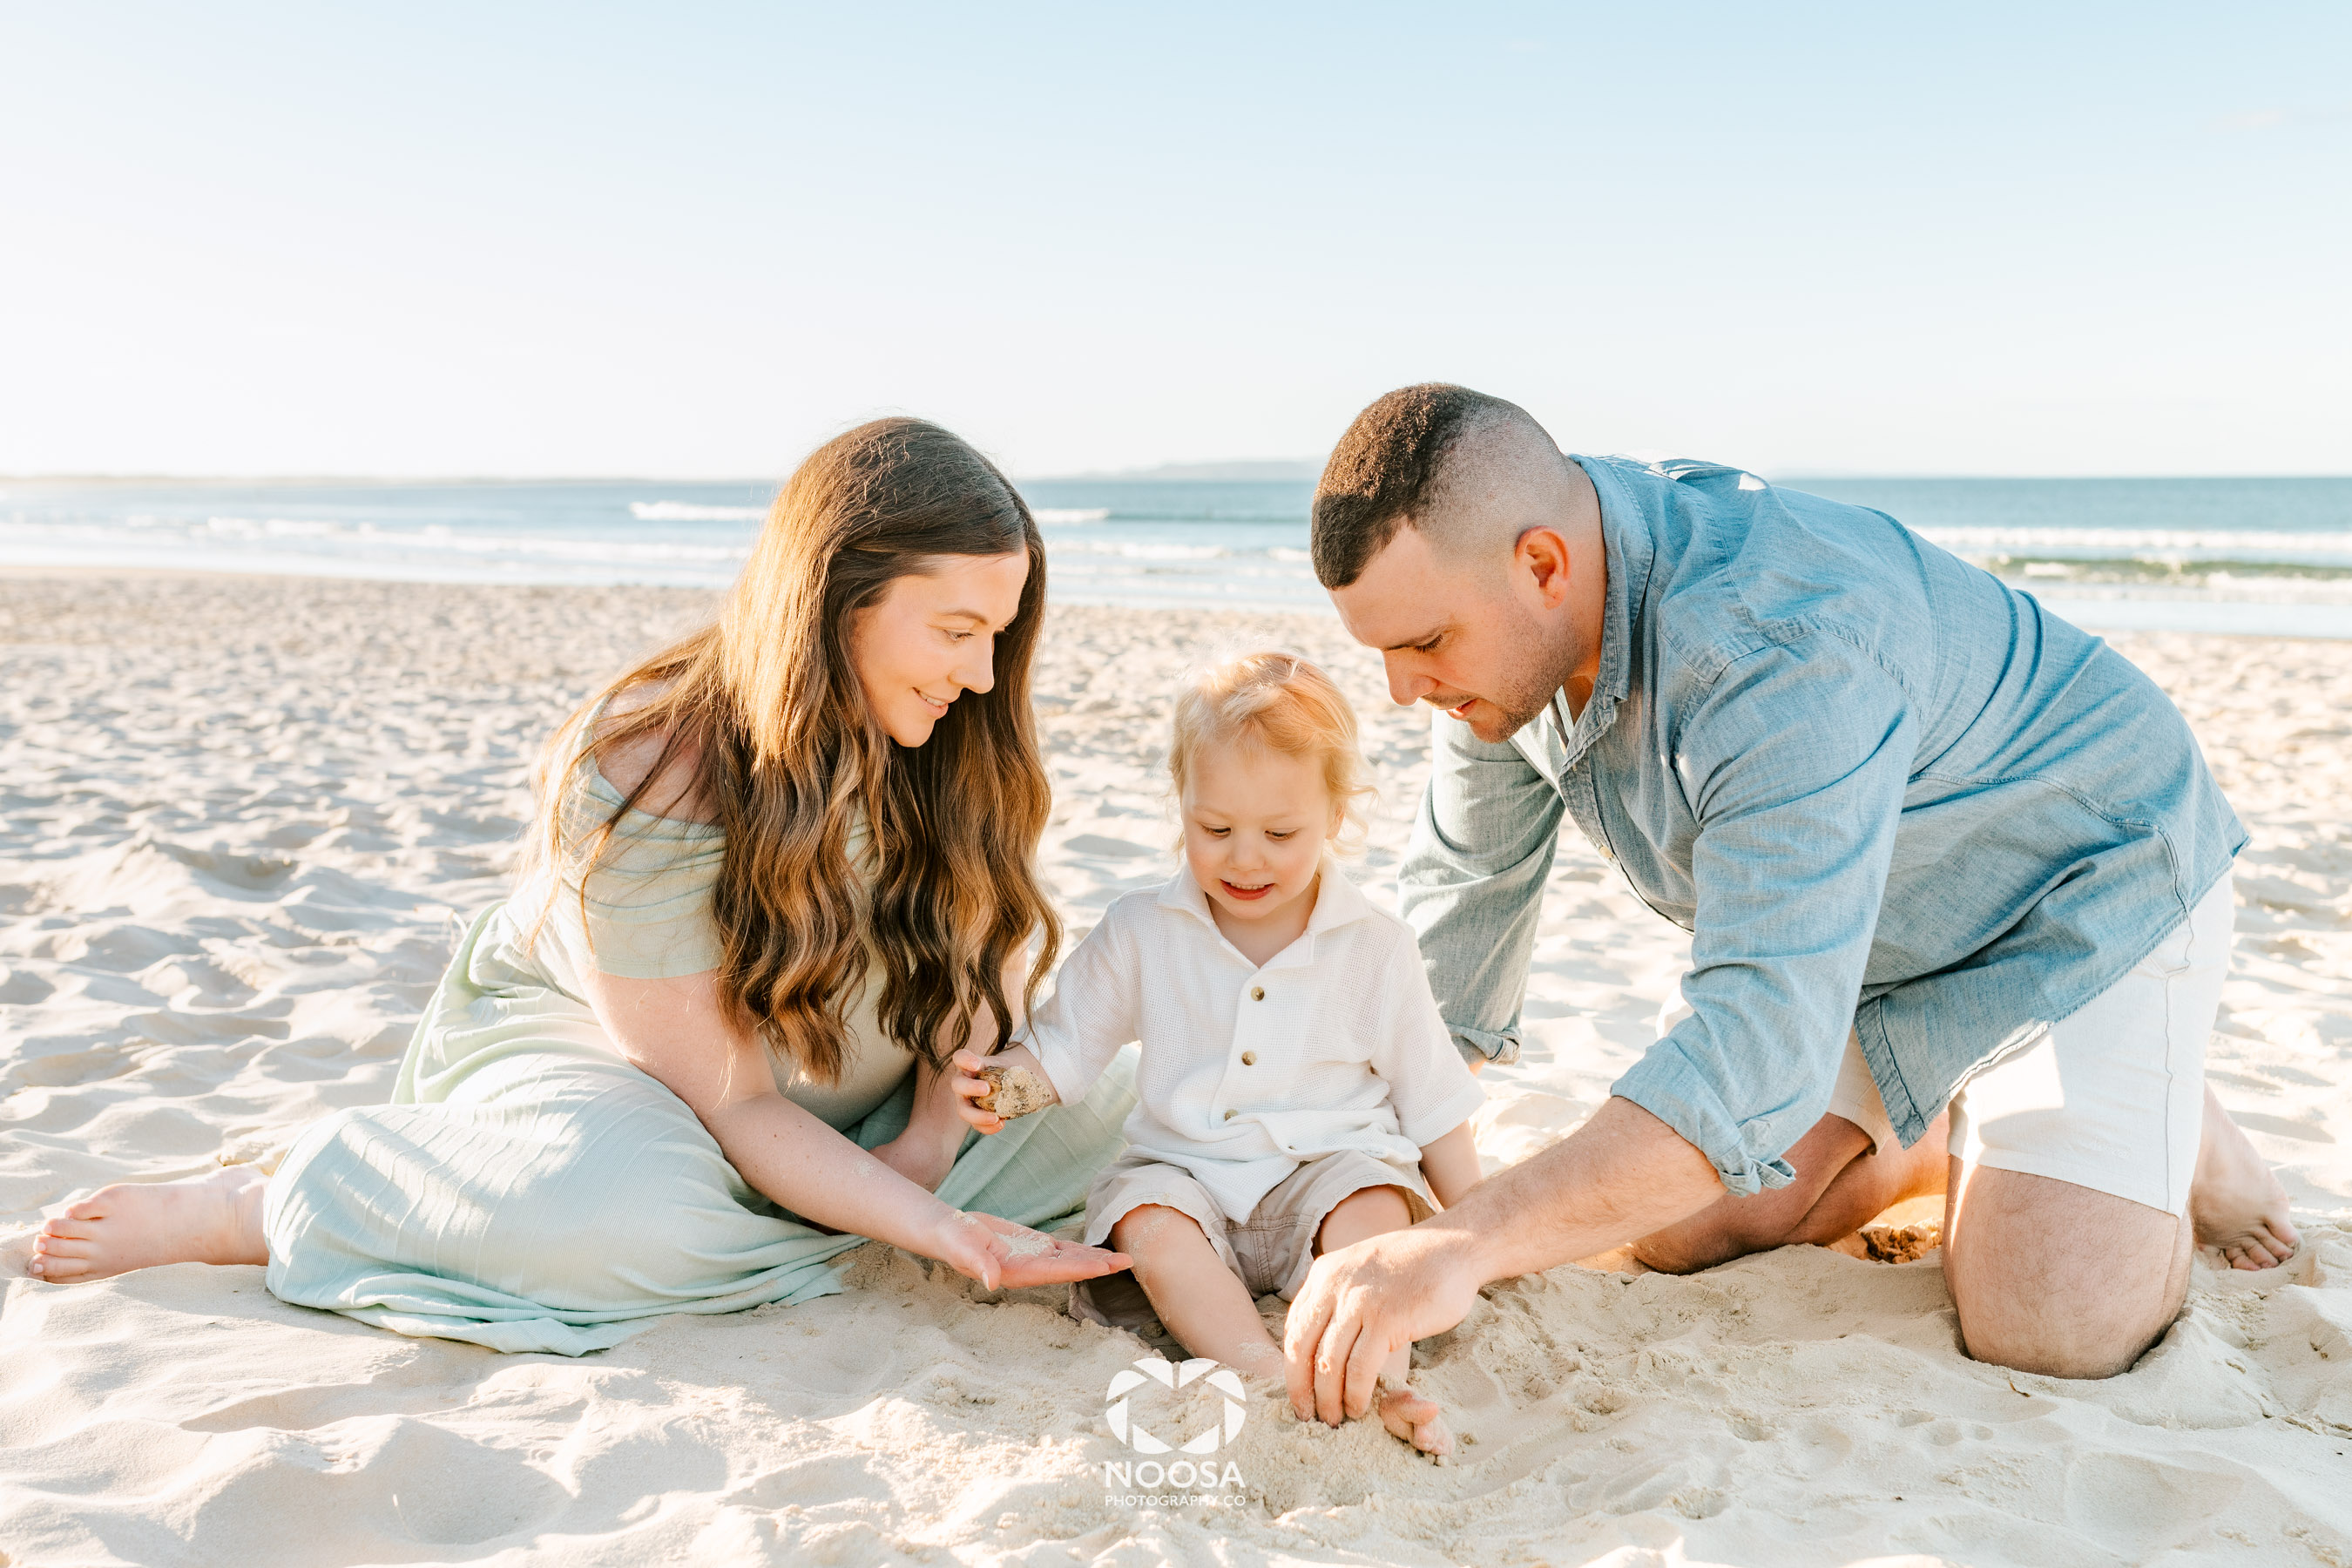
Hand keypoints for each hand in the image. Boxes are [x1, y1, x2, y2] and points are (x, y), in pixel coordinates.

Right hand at [923, 1208, 1131, 1290]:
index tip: (1104, 1267)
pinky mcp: (1032, 1245)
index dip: (1080, 1268)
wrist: (947, 1231)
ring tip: (1122, 1258)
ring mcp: (1032, 1257)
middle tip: (1128, 1262)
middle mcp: (1030, 1268)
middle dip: (1098, 1266)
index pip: (1055, 1271)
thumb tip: (991, 1281)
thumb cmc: (953, 1239)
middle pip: (1070, 1267)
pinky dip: (1080, 1249)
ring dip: (1095, 1258)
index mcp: (1016, 1271)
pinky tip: (1097, 1249)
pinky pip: (1061, 1248)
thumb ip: (977, 1264)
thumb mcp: (962, 1248)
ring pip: (1070, 1258)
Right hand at [948, 1048, 1006, 1133]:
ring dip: (978, 1115)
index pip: (960, 1057)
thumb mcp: (1008, 1065)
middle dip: (970, 1087)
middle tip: (987, 1089)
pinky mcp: (974, 1116)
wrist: (1010, 1085)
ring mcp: (965, 1101)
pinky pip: (976, 1125)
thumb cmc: (1006, 1072)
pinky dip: (988, 1127)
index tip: (978, 1065)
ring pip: (963, 1110)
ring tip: (995, 1118)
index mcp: (969, 1066)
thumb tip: (1027, 1078)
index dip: (965, 1060)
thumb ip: (1012, 1069)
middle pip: (957, 1084)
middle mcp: (963, 1083)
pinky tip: (1001, 1124)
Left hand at [1282, 1224, 1485, 1426]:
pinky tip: (1360, 1407)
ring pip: (1328, 1363)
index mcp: (1323, 1274)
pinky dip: (1356, 1394)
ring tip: (1336, 1419)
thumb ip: (1338, 1297)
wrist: (1454, 1247)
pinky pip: (1360, 1368)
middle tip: (1308, 1416)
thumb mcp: (1360, 1269)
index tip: (1299, 1393)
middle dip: (1302, 1390)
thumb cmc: (1412, 1264)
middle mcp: (1334, 1286)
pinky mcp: (1387, 1320)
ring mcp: (1360, 1302)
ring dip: (1329, 1399)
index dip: (1292, 1368)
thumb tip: (1322, 1340)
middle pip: (1302, 1349)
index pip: (1293, 1329)